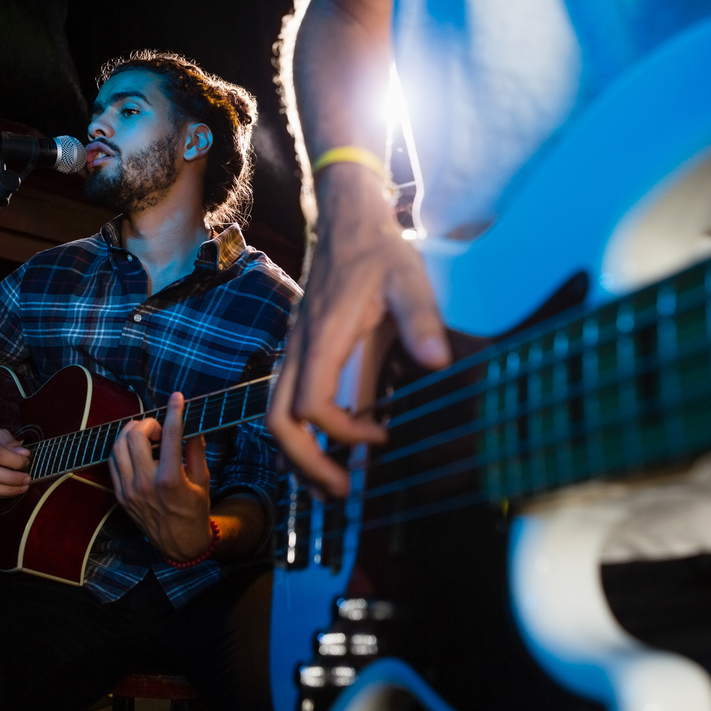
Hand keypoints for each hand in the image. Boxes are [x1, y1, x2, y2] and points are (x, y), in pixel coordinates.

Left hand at [108, 392, 214, 561]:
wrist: (180, 543)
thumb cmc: (195, 511)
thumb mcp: (203, 480)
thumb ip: (195, 451)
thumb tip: (191, 428)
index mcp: (170, 478)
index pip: (170, 434)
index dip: (174, 411)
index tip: (177, 398)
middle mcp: (145, 482)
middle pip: (135, 435)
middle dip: (148, 423)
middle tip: (160, 427)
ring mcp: (129, 489)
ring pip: (118, 446)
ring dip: (131, 433)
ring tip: (146, 435)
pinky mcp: (120, 494)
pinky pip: (113, 462)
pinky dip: (122, 449)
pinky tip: (135, 450)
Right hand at [267, 164, 450, 495]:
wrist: (346, 219)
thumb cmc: (379, 250)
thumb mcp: (409, 279)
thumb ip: (421, 319)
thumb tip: (437, 362)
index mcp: (323, 336)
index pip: (312, 405)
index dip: (342, 432)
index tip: (380, 436)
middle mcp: (299, 347)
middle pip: (279, 422)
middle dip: (306, 464)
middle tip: (343, 491)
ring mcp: (294, 348)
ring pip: (273, 414)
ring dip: (297, 455)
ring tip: (329, 484)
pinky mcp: (298, 348)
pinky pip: (281, 400)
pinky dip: (295, 433)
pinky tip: (319, 449)